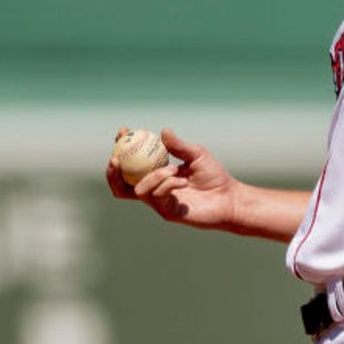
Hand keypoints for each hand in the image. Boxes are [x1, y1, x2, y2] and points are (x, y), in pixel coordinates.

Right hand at [105, 127, 238, 229]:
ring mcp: (159, 203)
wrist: (229, 197)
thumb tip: (163, 131)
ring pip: (139, 190)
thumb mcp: (196, 154)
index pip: (131, 163)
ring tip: (174, 169)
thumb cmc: (214, 176)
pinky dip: (168, 185)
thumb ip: (179, 146)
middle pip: (121, 185)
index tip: (123, 131)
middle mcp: (153, 189)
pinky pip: (157, 197)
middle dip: (113, 171)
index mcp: (156, 174)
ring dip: (154, 176)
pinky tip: (182, 180)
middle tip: (116, 157)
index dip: (122, 147)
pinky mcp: (167, 213)